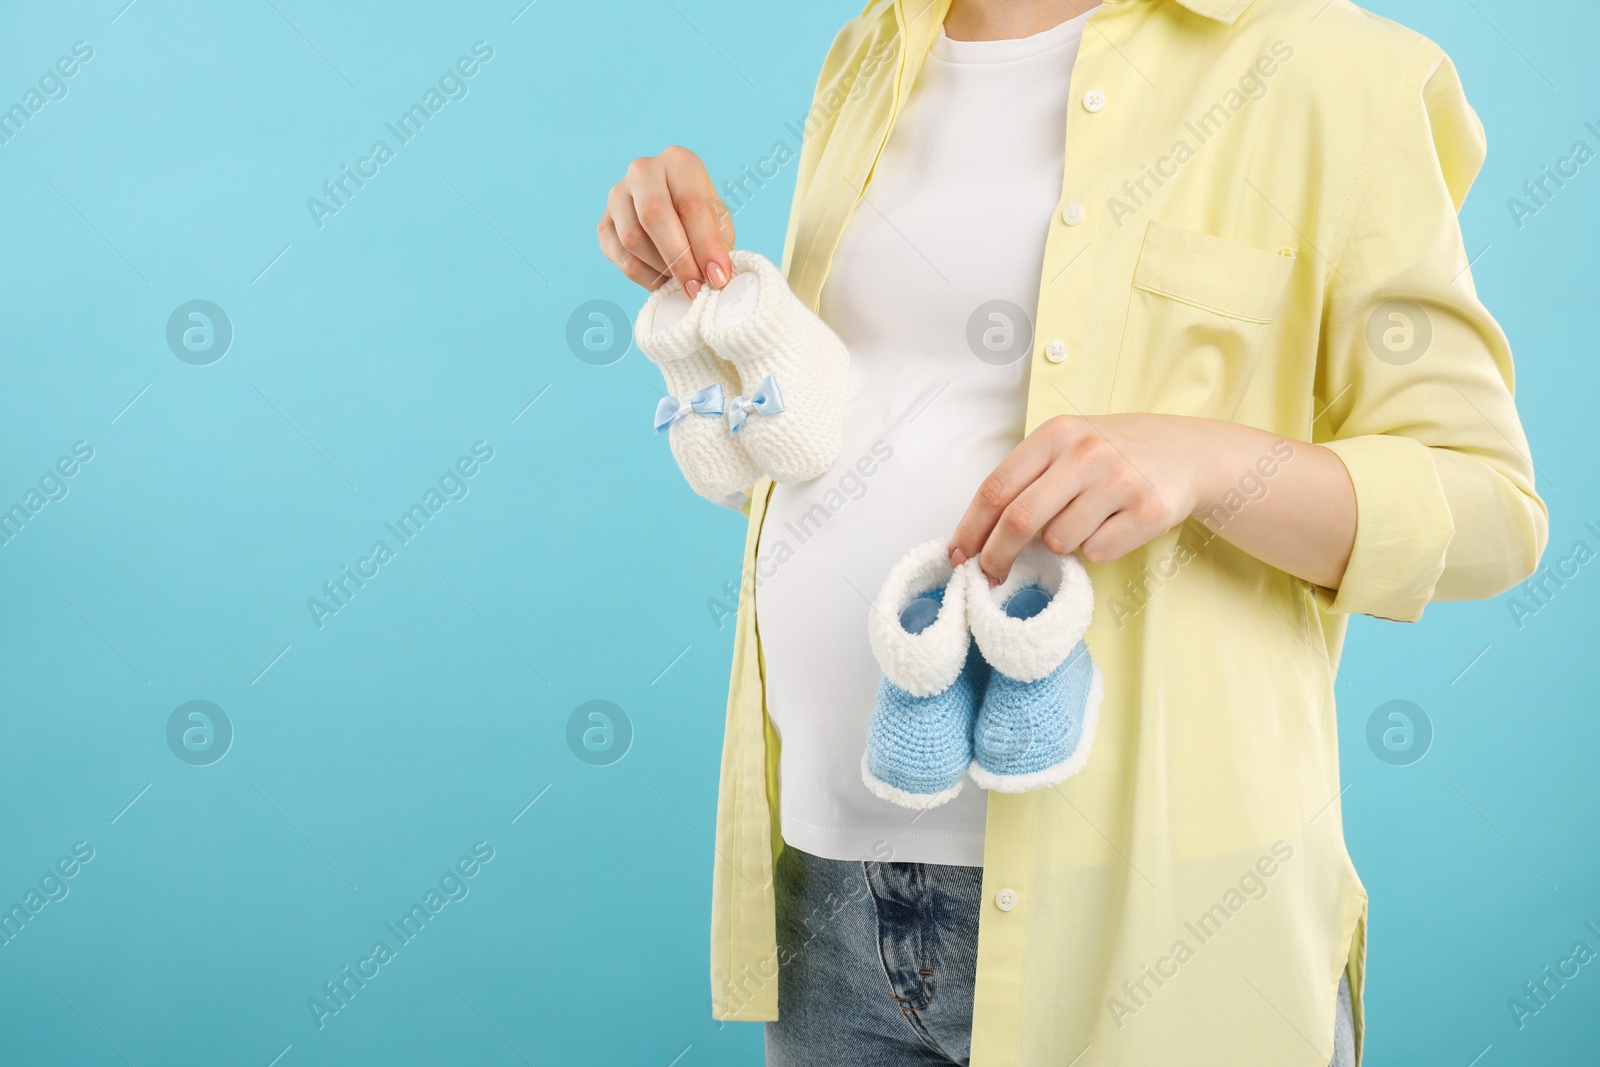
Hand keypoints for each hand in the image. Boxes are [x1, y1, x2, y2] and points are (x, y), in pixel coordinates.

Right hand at [598, 145, 734, 296]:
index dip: (705, 245)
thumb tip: (715, 277)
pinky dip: (644, 277)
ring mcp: (617, 196)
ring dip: (661, 269)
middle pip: (654, 216)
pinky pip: (619, 256)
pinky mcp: (604, 224)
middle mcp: (643, 171)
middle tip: (695, 288)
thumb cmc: (699, 217)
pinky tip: (663, 283)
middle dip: (678, 259)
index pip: (690, 204)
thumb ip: (717, 245)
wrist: (673, 214)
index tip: (717, 277)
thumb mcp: (718, 223)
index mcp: (678, 161)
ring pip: (632, 238)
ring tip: (682, 284)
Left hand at [950, 413, 1219, 581]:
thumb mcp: (1069, 444)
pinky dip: (1097, 549)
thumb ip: (1027, 478)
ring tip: (1083, 522)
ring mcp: (1120, 481)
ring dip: (1061, 546)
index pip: (996, 487)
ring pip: (1061, 542)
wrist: (1189, 452)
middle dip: (997, 556)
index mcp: (1056, 434)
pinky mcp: (1150, 510)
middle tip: (990, 575)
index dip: (971, 528)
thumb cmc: (1113, 453)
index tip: (958, 556)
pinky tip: (1114, 525)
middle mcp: (1086, 453)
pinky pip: (1098, 552)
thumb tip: (977, 536)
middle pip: (1020, 520)